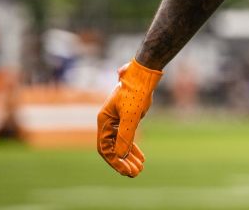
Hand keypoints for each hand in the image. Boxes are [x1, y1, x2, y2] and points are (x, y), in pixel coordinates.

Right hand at [97, 60, 162, 176]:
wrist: (143, 75)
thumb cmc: (135, 92)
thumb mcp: (131, 116)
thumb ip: (125, 135)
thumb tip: (119, 155)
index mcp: (104, 121)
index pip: (106, 148)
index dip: (116, 162)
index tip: (127, 172)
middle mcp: (108, 122)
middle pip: (112, 149)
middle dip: (123, 162)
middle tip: (135, 174)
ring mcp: (117, 121)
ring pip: (120, 145)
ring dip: (129, 158)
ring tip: (139, 169)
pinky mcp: (126, 119)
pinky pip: (127, 138)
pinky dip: (133, 149)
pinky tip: (141, 158)